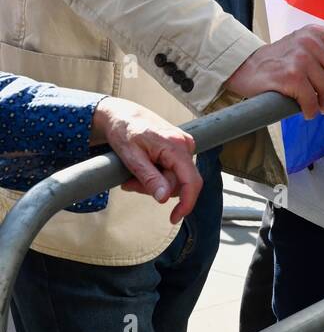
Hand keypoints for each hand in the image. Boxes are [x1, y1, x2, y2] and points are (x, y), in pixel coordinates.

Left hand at [90, 98, 201, 223]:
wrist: (122, 115)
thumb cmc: (124, 130)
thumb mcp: (131, 158)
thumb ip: (150, 178)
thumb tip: (165, 198)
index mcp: (176, 146)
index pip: (191, 181)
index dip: (187, 203)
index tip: (175, 217)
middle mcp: (185, 144)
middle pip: (179, 183)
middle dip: (155, 189)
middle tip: (130, 185)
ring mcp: (184, 145)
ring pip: (175, 179)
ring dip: (154, 183)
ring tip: (132, 176)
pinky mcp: (180, 148)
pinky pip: (173, 171)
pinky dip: (157, 176)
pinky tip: (143, 169)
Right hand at [224, 25, 323, 118]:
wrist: (245, 67)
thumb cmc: (279, 61)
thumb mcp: (304, 46)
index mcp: (316, 32)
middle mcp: (310, 41)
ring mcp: (300, 58)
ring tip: (321, 107)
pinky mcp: (290, 76)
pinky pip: (311, 100)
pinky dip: (312, 110)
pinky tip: (308, 112)